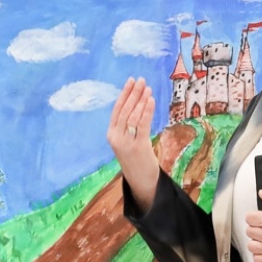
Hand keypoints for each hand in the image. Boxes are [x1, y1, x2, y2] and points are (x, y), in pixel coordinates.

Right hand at [107, 77, 160, 212]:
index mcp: (111, 134)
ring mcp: (126, 142)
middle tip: (142, 80)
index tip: (131, 81)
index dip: (124, 94)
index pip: (117, 109)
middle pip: (125, 110)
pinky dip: (146, 111)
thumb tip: (135, 105)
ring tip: (148, 89)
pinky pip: (142, 125)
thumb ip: (127, 127)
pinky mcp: (138, 146)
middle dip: (134, 93)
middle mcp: (116, 137)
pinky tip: (150, 101)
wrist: (140, 180)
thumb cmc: (135, 159)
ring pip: (133, 116)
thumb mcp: (126, 142)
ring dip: (141, 100)